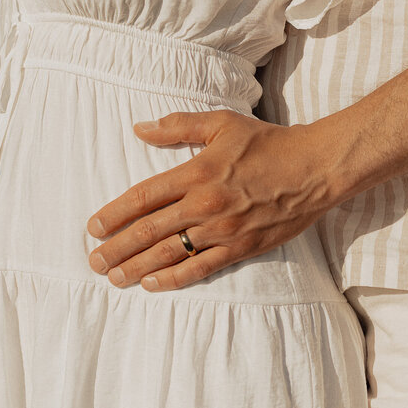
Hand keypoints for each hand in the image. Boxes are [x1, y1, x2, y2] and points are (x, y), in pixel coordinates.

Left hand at [85, 113, 338, 289]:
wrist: (313, 169)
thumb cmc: (267, 142)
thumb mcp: (222, 123)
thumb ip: (178, 126)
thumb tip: (140, 128)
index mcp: (197, 172)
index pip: (144, 196)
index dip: (115, 214)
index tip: (93, 227)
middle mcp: (205, 204)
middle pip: (150, 230)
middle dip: (118, 248)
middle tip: (94, 262)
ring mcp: (223, 230)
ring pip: (170, 254)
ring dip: (137, 267)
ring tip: (114, 277)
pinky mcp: (240, 248)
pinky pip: (200, 268)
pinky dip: (174, 278)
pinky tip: (152, 284)